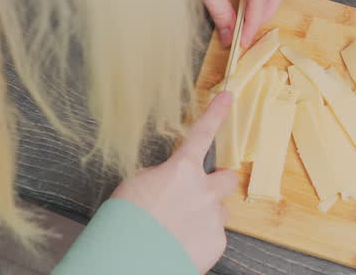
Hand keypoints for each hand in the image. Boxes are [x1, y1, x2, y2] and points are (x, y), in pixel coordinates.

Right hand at [111, 92, 238, 273]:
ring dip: (205, 213)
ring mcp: (213, 217)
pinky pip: (215, 234)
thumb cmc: (126, 224)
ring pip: (219, 210)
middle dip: (219, 182)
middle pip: (228, 177)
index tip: (228, 96)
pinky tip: (182, 244)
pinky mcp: (217, 242)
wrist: (131, 261)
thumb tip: (168, 178)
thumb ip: (160, 176)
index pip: (202, 134)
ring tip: (180, 228)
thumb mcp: (135, 185)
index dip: (216, 112)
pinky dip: (201, 238)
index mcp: (181, 170)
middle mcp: (203, 190)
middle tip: (202, 192)